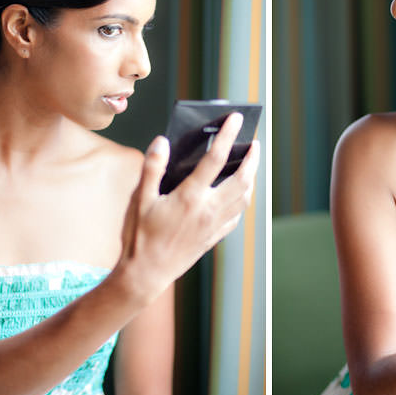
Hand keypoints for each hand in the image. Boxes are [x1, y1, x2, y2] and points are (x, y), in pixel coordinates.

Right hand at [114, 112, 259, 303]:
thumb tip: (162, 141)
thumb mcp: (139, 199)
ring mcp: (213, 226)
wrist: (145, 275)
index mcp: (190, 197)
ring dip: (251, 179)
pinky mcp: (213, 238)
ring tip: (251, 165)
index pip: (215, 159)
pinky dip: (242, 201)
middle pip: (241, 179)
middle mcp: (208, 211)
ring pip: (243, 198)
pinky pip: (236, 216)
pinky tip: (239, 195)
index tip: (236, 119)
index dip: (227, 135)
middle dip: (252, 159)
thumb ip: (152, 168)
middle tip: (256, 143)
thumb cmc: (139, 236)